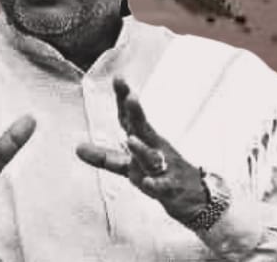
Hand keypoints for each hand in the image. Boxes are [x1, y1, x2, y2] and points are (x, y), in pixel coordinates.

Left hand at [75, 78, 208, 225]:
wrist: (198, 198)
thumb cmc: (162, 175)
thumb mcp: (129, 167)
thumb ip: (105, 157)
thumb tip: (77, 148)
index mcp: (145, 141)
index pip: (130, 119)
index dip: (123, 100)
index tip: (118, 78)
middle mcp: (156, 150)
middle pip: (144, 130)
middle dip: (137, 114)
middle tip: (131, 97)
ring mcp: (165, 169)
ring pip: (152, 158)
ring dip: (141, 149)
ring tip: (130, 140)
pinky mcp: (172, 189)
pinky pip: (163, 186)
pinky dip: (155, 184)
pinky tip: (147, 183)